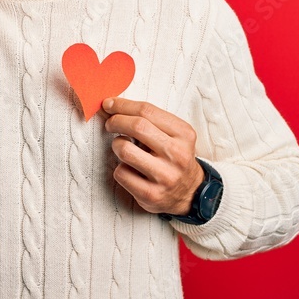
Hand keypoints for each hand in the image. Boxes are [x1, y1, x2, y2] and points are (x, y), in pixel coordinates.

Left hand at [102, 96, 204, 215]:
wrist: (189, 192)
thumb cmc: (174, 157)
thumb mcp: (174, 134)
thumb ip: (150, 119)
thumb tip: (113, 106)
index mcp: (183, 134)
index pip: (147, 111)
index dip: (122, 105)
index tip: (109, 104)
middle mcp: (177, 154)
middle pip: (137, 127)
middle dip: (116, 121)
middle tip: (110, 123)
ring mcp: (165, 176)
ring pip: (125, 150)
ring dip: (117, 145)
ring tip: (122, 147)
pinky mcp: (151, 194)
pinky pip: (121, 173)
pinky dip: (120, 168)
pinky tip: (129, 168)